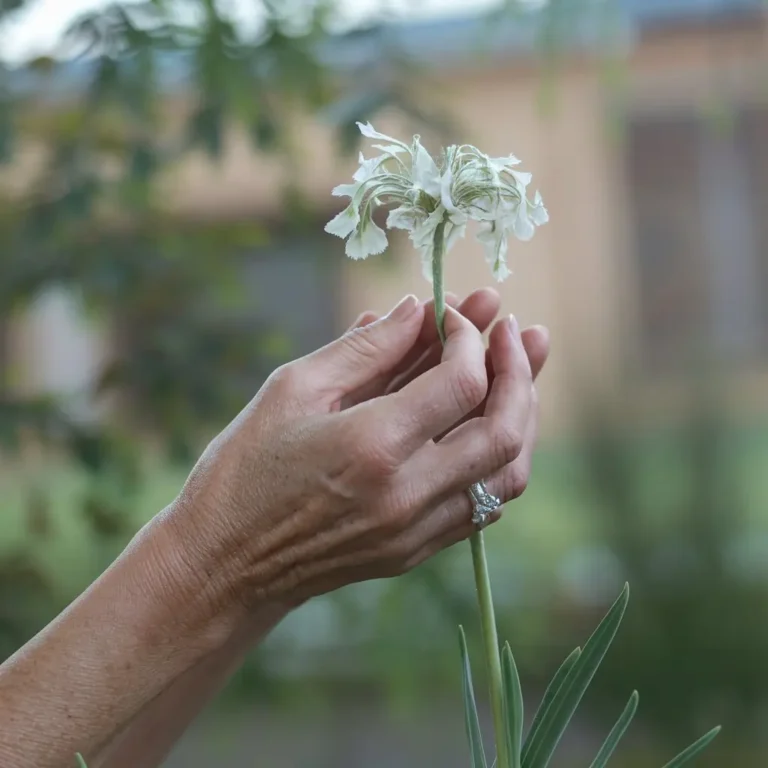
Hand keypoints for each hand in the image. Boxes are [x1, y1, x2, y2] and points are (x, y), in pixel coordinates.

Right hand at [166, 291, 549, 614]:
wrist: (225, 563)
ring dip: (523, 415)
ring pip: (509, 473)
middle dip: (518, 371)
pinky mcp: (417, 551)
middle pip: (504, 429)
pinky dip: (499, 457)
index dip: (468, 338)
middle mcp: (406, 494)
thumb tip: (418, 310)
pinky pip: (486, 504)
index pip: (461, 383)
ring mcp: (417, 530)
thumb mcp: (293, 389)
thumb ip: (364, 347)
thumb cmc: (245, 468)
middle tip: (510, 331)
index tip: (449, 314)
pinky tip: (489, 421)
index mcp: (371, 445)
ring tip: (517, 371)